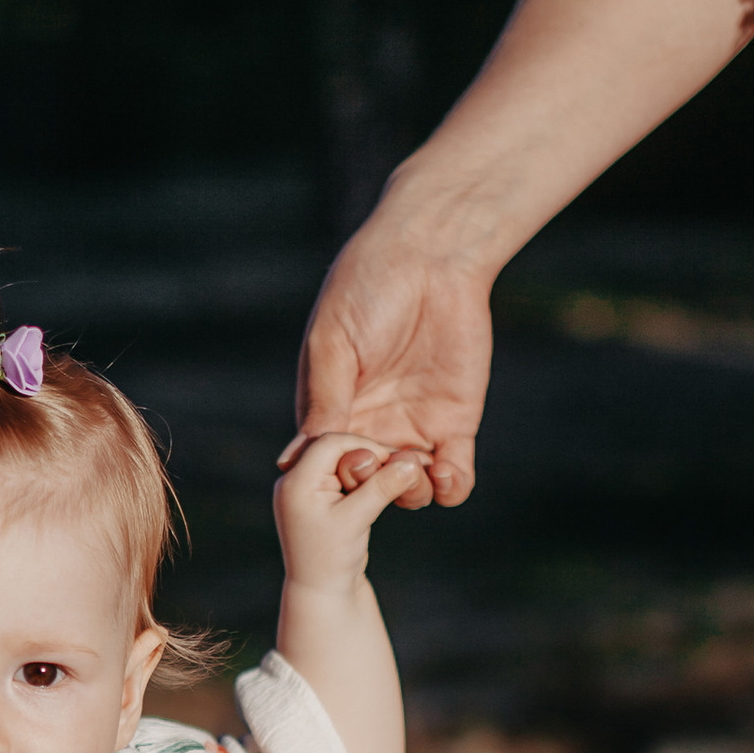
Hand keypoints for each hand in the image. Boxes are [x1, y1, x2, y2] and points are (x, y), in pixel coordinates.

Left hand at [272, 431, 430, 589]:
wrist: (321, 594)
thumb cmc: (333, 560)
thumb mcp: (357, 519)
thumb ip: (382, 487)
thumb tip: (413, 462)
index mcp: (296, 481)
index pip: (332, 442)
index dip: (366, 445)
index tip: (395, 458)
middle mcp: (294, 480)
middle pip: (334, 447)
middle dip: (366, 453)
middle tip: (397, 463)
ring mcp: (304, 489)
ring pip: (339, 459)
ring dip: (366, 465)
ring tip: (392, 474)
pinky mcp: (318, 499)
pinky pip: (340, 475)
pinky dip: (361, 477)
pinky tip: (382, 484)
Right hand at [289, 192, 496, 509]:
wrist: (431, 256)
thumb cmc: (367, 289)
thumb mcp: (333, 346)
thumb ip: (323, 402)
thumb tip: (298, 460)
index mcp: (332, 408)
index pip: (326, 463)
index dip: (333, 475)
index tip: (344, 460)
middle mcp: (371, 424)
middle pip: (366, 485)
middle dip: (368, 487)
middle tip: (376, 460)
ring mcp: (413, 428)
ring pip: (407, 491)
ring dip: (407, 496)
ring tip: (413, 468)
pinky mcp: (455, 424)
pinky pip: (453, 477)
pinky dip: (449, 488)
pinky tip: (442, 472)